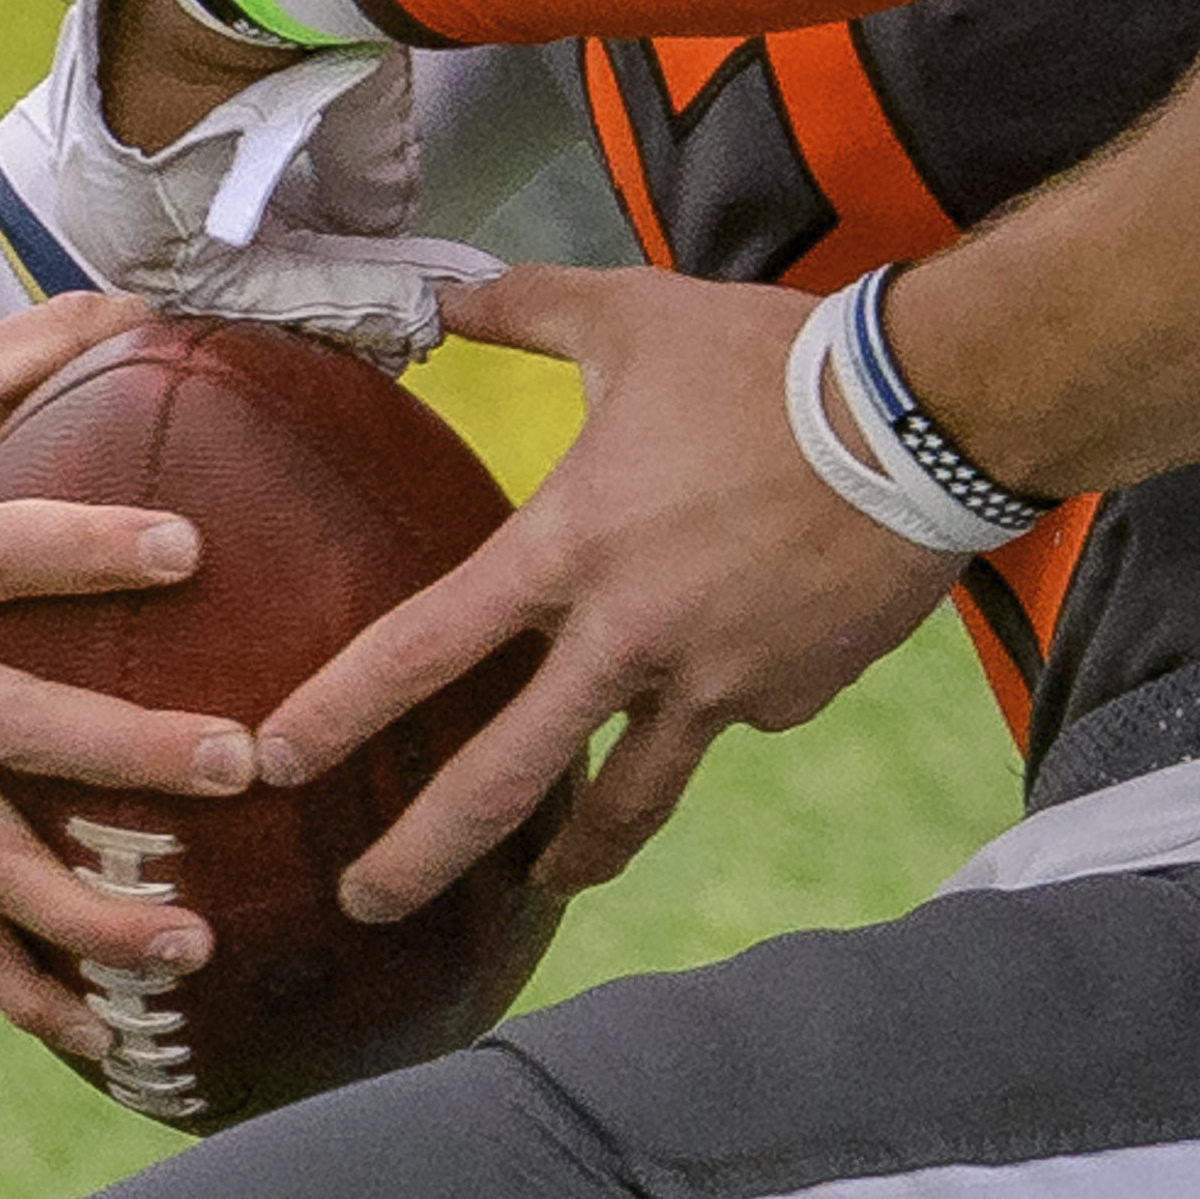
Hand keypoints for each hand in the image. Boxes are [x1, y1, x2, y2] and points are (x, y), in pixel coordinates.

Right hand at [0, 289, 257, 1058]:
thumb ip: (38, 345)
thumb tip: (168, 295)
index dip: (86, 548)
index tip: (187, 550)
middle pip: (0, 724)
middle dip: (120, 752)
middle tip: (239, 764)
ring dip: (80, 912)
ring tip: (194, 947)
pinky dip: (13, 982)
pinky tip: (99, 1041)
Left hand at [254, 267, 962, 923]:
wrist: (926, 415)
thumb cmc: (768, 359)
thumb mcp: (633, 314)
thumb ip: (526, 310)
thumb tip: (448, 292)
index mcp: (571, 548)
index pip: (424, 649)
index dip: (339, 711)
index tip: (273, 763)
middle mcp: (628, 639)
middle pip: (503, 778)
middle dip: (419, 857)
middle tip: (363, 906)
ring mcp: (714, 685)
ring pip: (627, 804)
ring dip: (572, 859)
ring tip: (539, 888)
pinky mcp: (789, 698)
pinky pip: (734, 722)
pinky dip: (714, 715)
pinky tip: (728, 685)